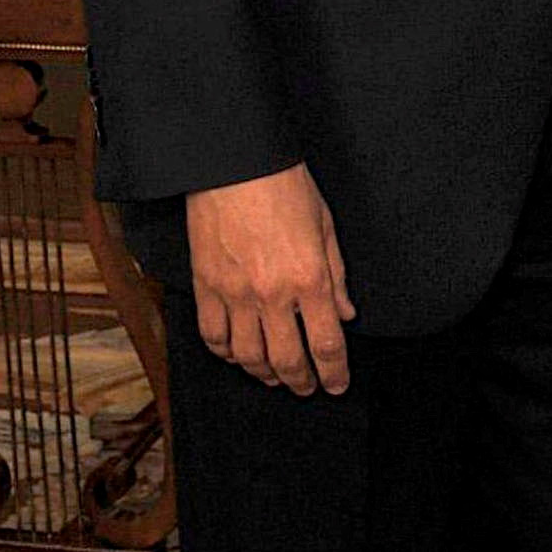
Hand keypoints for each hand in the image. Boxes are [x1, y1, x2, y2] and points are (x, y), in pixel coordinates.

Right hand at [184, 165, 354, 394]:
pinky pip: (213, 334)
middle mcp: (272, 294)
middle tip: (308, 388)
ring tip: (274, 377)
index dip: (335, 372)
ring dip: (263, 373)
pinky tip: (237, 355)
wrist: (233, 163)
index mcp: (310, 279)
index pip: (327, 344)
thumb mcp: (326, 228)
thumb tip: (346, 314)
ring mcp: (234, 293)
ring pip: (247, 356)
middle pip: (287, 359)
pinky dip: (225, 353)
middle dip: (300, 382)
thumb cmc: (285, 187)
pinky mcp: (205, 285)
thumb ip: (337, 277)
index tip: (337, 385)